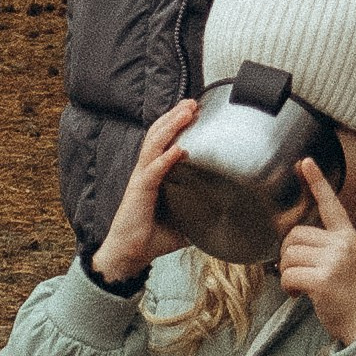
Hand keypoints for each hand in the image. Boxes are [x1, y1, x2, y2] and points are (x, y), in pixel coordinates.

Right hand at [90, 98, 200, 285]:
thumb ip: (199, 211)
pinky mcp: (139, 192)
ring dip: (171, 127)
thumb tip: (225, 213)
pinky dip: (166, 158)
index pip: (163, 140)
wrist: (129, 254)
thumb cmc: (152, 237)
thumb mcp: (184, 221)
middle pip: (158, 134)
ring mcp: (141, 179)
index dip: (175, 123)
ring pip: (154, 144)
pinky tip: (179, 149)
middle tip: (193, 102)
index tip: (193, 109)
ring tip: (186, 113)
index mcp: (154, 174)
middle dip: (175, 116)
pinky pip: (153, 171)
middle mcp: (146, 171)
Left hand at [276, 160, 355, 348]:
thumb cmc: (351, 296)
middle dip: (289, 256)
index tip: (305, 162)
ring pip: (288, 255)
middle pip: (295, 235)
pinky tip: (299, 295)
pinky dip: (287, 287)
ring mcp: (334, 260)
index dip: (317, 182)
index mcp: (348, 237)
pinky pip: (288, 275)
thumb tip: (291, 243)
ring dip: (287, 274)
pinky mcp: (323, 279)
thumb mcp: (346, 263)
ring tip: (301, 287)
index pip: (331, 204)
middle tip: (298, 273)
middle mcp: (343, 244)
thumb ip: (326, 247)